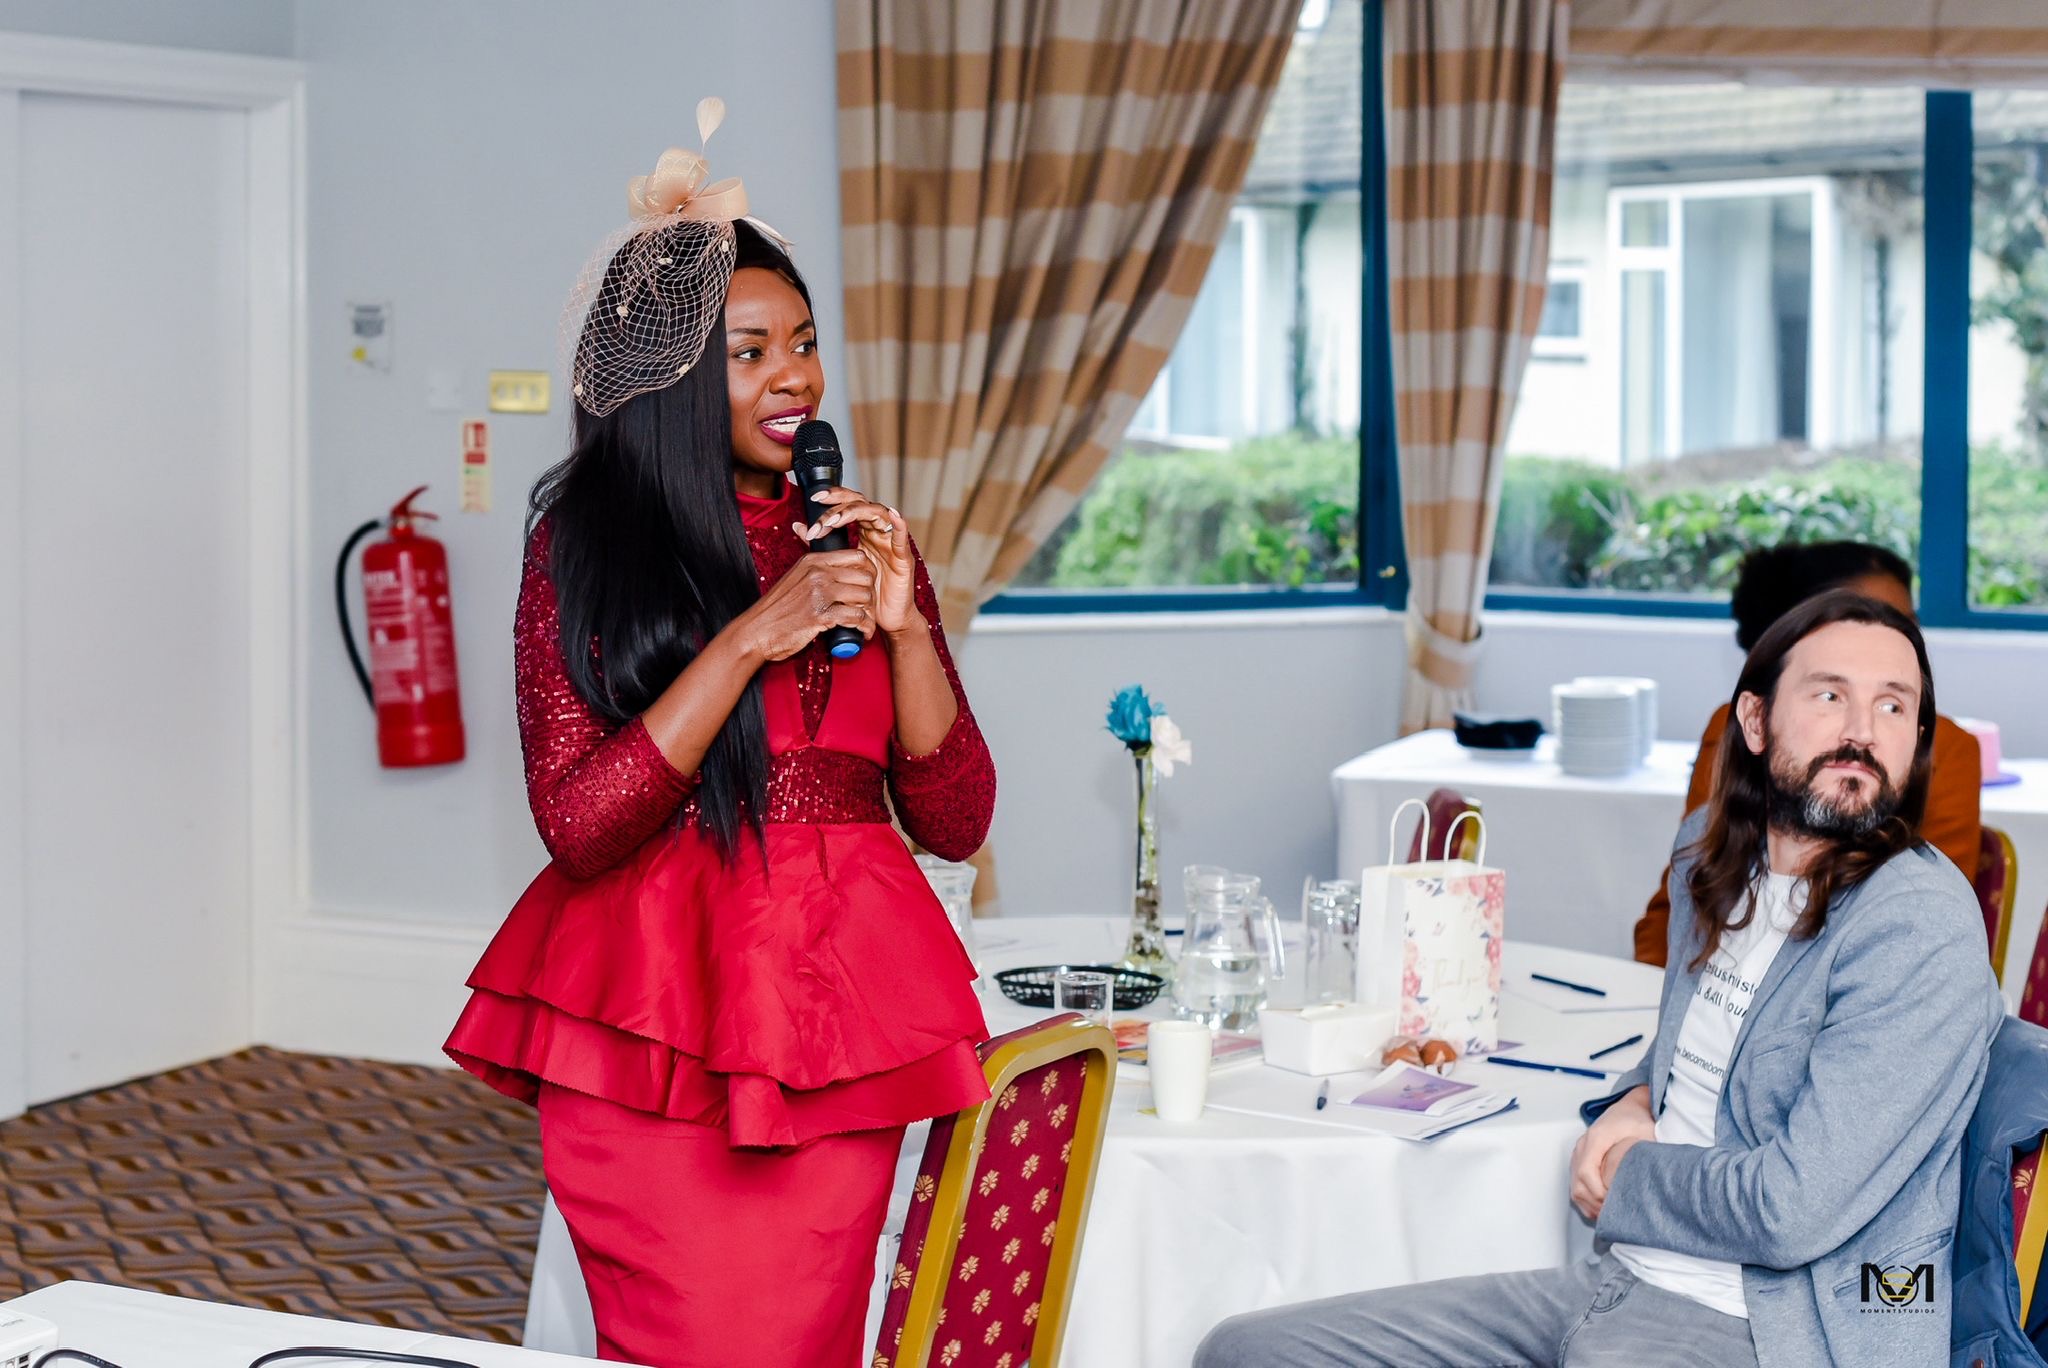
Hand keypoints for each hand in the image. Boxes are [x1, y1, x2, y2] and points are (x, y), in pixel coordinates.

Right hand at [735, 546, 876, 662]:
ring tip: (865, 622)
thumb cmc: (776, 609)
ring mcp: (819, 593)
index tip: (867, 586)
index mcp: (813, 560)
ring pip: (864, 596)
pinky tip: (863, 632)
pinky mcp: (821, 615)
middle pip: (865, 576)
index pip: (857, 556)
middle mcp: (817, 573)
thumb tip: (831, 563)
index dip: (868, 572)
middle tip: (867, 608)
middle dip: (871, 594)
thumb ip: (813, 568)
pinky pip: (857, 617)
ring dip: (869, 612)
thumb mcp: (794, 578)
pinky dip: (864, 627)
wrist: (756, 632)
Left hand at [796, 486, 914, 636]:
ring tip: (836, 520)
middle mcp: (877, 532)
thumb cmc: (865, 594)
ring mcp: (890, 543)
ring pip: (878, 514)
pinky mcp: (903, 557)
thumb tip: (798, 526)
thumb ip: (822, 545)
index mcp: (863, 532)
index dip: (834, 497)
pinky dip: (899, 524)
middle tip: (821, 511)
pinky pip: (902, 538)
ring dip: (857, 514)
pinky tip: (892, 514)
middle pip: (861, 504)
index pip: (848, 504)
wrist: (885, 618)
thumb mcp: (839, 567)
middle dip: (840, 505)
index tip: (814, 499)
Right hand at [1570, 1086, 1653, 1222]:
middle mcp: (1582, 1146)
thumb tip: (1646, 1180)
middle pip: (1578, 1184)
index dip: (1598, 1193)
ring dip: (1590, 1205)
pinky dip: (1586, 1200)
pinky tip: (1600, 1209)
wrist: (1628, 1109)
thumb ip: (1644, 1154)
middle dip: (1595, 1204)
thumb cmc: (1636, 1121)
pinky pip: (1576, 1185)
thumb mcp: (1645, 1133)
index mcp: (1596, 1138)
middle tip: (1614, 1215)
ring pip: (1575, 1187)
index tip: (1613, 1203)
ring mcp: (1579, 1154)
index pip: (1587, 1172)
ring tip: (1608, 1215)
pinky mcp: (1580, 1160)